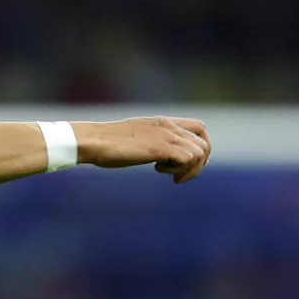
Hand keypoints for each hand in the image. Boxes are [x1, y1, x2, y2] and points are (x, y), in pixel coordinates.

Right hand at [78, 117, 211, 183]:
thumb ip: (151, 141)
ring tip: (167, 174)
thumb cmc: (107, 144)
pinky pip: (187, 159)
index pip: (199, 128)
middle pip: (204, 143)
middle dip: (197, 164)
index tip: (186, 164)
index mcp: (164, 122)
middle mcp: (169, 126)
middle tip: (179, 176)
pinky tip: (157, 170)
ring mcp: (165, 136)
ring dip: (187, 169)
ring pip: (199, 153)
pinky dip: (178, 170)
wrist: (94, 141)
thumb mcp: (136, 138)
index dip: (199, 147)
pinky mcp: (160, 148)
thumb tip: (158, 155)